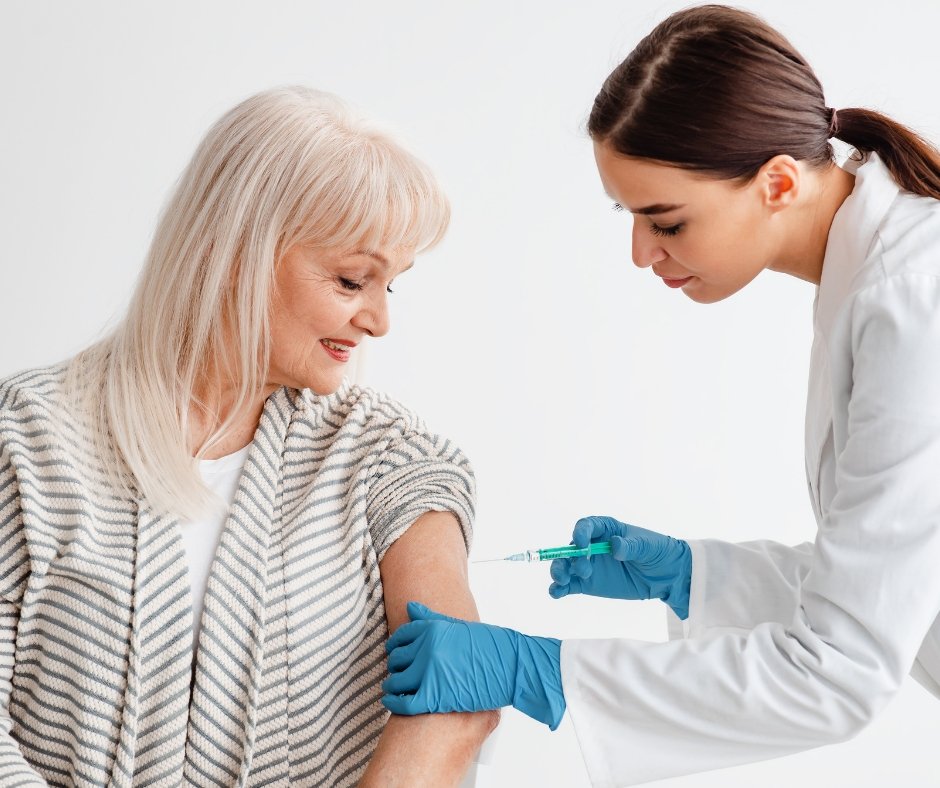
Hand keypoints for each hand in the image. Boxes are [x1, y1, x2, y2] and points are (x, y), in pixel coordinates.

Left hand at [382, 601, 565, 729]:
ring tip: (396, 688)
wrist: (514, 666)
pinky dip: (394, 703)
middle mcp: (427, 648)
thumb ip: (432, 617)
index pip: (401, 636)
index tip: (396, 652)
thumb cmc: (493, 646)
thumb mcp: (460, 626)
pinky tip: (393, 702)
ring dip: (393, 686)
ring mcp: (429, 672)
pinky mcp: (435, 696)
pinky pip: (404, 702)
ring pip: (397, 681)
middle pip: (397, 659)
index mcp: (432, 629)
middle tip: (399, 672)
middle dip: (396, 666)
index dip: (396, 646)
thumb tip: (410, 606)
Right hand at [548, 515, 691, 618]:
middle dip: (568, 557)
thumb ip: (630, 546)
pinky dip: (559, 589)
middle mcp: (591, 545)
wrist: (665, 574)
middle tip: (582, 570)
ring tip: (562, 581)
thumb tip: (615, 546)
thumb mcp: (647, 546)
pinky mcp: (588, 584)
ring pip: (565, 566)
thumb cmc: (656, 551)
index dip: (581, 533)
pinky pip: (569, 586)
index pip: (586, 526)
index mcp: (605, 529)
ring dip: (559, 571)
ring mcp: (588, 565)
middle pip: (570, 548)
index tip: (583, 544)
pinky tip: (556, 593)